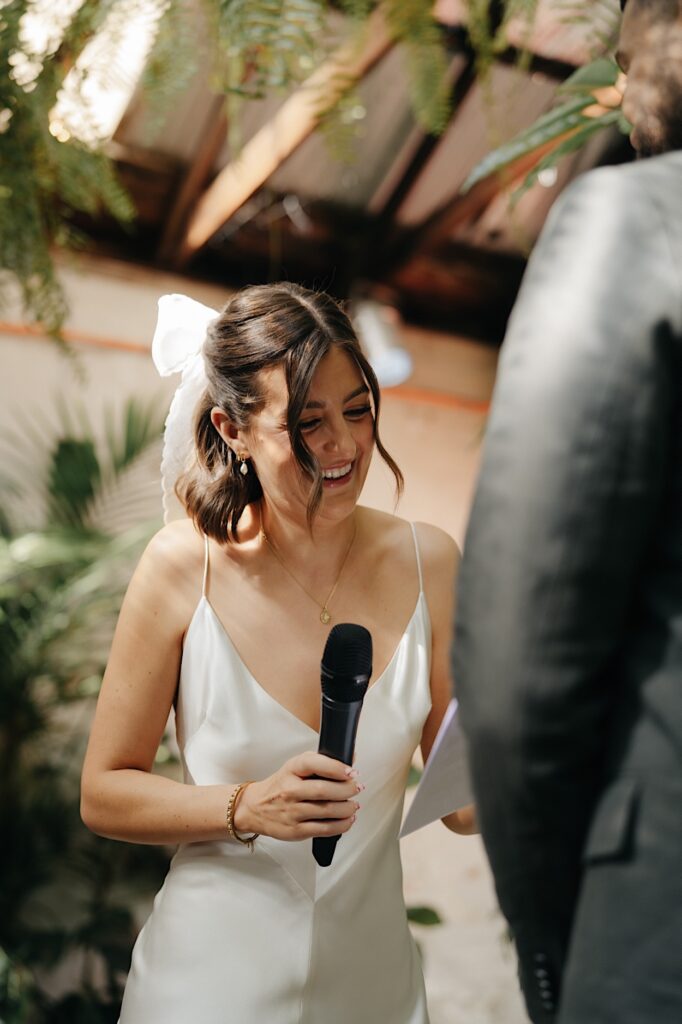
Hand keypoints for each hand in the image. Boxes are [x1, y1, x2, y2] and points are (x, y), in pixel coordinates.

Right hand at [235, 751, 361, 841]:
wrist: (255, 807)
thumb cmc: (280, 785)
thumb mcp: (296, 767)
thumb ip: (321, 762)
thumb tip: (351, 758)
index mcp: (291, 769)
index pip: (314, 764)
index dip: (337, 767)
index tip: (352, 771)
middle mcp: (290, 790)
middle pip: (324, 790)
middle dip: (347, 789)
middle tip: (357, 788)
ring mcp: (292, 811)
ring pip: (327, 811)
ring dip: (347, 808)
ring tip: (354, 805)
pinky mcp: (295, 830)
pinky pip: (324, 829)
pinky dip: (341, 825)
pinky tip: (348, 820)